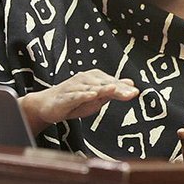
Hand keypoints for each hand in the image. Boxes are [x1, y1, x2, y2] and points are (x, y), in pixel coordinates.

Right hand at [18, 69, 138, 134]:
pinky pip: (76, 95)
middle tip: (132, 93)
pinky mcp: (65, 96)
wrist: (47, 105)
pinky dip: (84, 94)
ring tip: (115, 89)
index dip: (124, 89)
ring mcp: (75, 87)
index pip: (113, 83)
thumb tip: (131, 84)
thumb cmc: (75, 100)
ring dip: (104, 89)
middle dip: (119, 88)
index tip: (136, 93)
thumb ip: (113, 90)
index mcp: (95, 78)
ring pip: (92, 88)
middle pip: (105, 84)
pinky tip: (92, 95)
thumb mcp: (97, 97)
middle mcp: (86, 79)